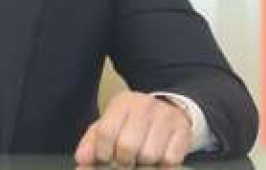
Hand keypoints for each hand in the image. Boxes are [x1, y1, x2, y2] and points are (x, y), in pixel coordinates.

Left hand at [75, 91, 192, 166]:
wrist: (170, 111)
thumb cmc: (134, 123)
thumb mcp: (111, 124)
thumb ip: (92, 142)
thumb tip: (81, 160)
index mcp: (123, 102)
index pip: (106, 132)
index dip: (103, 153)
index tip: (106, 158)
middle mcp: (145, 105)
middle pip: (127, 146)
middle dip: (123, 161)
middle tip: (125, 161)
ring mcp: (166, 117)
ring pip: (149, 156)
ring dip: (143, 164)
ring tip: (141, 157)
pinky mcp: (184, 131)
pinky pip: (170, 160)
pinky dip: (162, 165)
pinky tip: (158, 158)